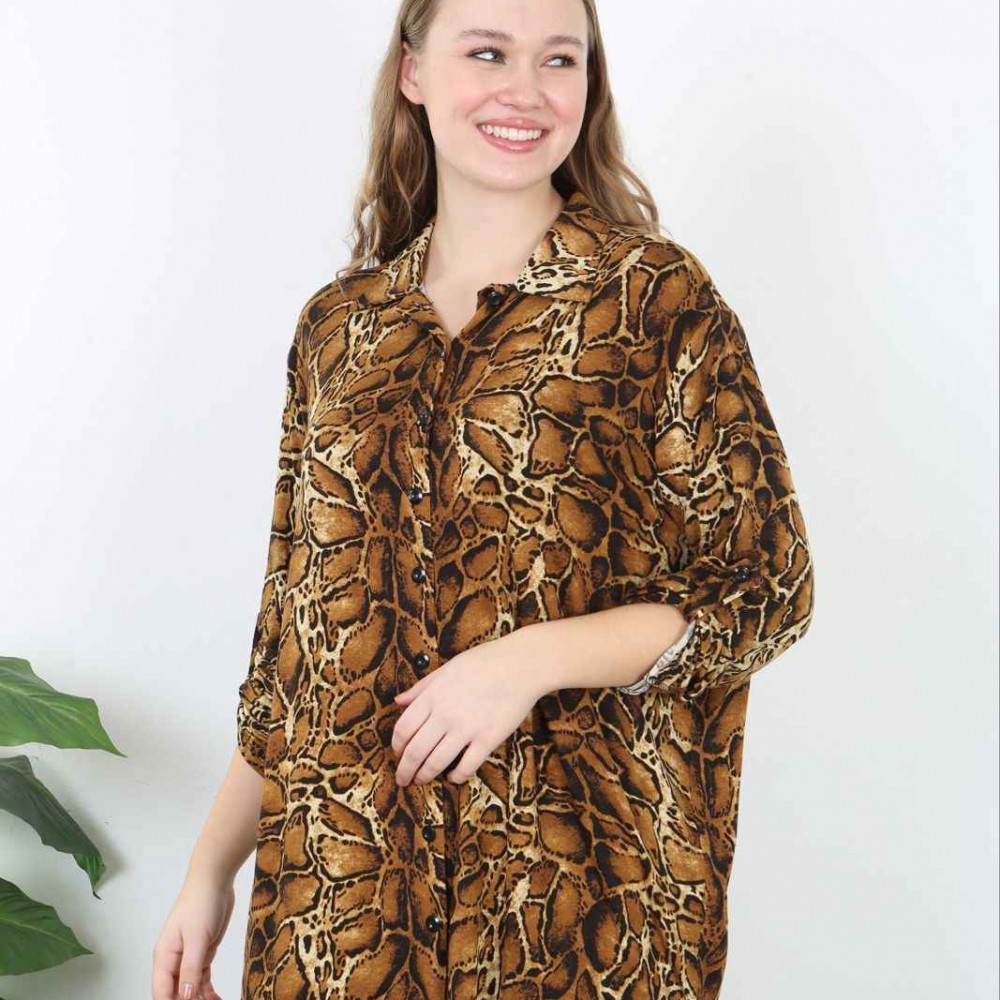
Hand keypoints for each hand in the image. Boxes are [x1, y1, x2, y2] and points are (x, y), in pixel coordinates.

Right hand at [152, 872, 233, 999]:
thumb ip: (191, 968)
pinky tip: (216, 999)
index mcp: (164, 957)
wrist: (215, 880)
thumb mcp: (197, 938)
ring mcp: (187, 957)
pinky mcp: (202, 953)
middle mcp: (173, 960)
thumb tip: (185, 996)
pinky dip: (208, 991)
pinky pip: (202, 978)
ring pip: (189, 988)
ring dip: (199, 999)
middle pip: (175, 993)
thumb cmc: (201, 904)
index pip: (162, 992)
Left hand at [391, 633, 543, 786]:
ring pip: (436, 763)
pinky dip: (455, 777)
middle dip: (405, 770)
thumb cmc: (484, 662)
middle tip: (403, 779)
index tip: (397, 754)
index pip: (403, 729)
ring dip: (424, 776)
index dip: (396, 746)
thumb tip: (398, 701)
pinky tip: (452, 777)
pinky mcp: (488, 739)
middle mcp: (445, 714)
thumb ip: (422, 687)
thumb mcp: (447, 668)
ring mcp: (467, 728)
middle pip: (415, 751)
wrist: (521, 664)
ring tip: (421, 780)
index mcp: (432, 696)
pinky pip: (466, 767)